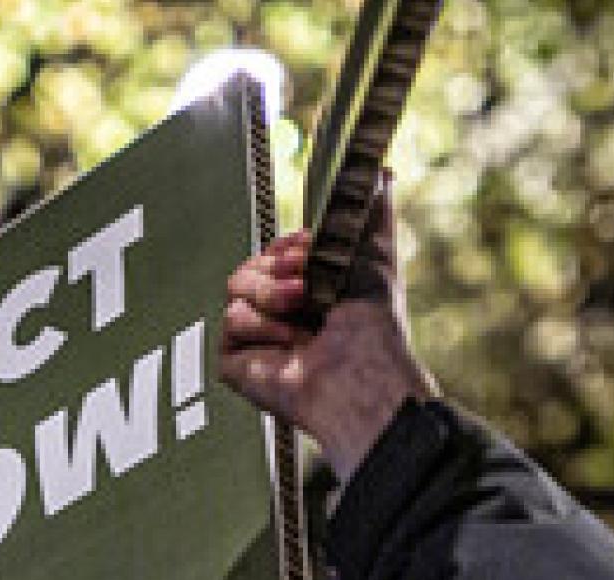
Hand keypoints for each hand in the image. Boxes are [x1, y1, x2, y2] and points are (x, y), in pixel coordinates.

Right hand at [216, 200, 433, 480]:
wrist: (360, 374)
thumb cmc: (373, 325)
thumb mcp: (375, 255)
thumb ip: (372, 212)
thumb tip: (383, 171)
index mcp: (307, 288)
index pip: (274, 249)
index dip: (288, 245)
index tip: (308, 248)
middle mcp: (280, 313)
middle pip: (250, 263)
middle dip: (278, 267)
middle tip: (306, 283)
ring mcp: (255, 337)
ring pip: (235, 286)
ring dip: (273, 296)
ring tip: (303, 314)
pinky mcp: (235, 361)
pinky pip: (230, 320)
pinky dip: (262, 329)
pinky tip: (289, 347)